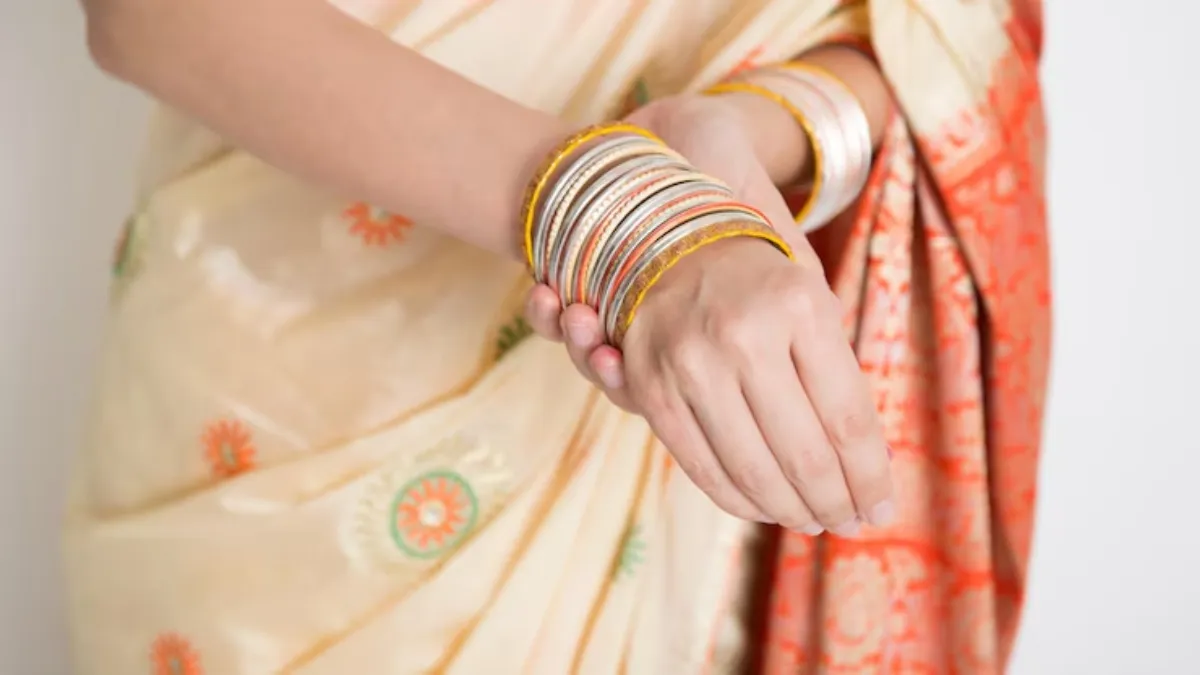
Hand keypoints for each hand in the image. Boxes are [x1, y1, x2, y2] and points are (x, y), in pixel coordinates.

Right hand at [526, 95, 893, 533]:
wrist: (666, 239)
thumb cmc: (757, 282)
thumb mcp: (812, 307)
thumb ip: (838, 379)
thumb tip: (868, 470)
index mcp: (799, 306)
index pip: (848, 420)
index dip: (869, 476)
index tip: (882, 507)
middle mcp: (742, 334)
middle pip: (805, 456)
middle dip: (835, 503)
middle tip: (850, 523)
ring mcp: (690, 362)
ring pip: (752, 471)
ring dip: (790, 511)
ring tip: (814, 522)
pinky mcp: (650, 386)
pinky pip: (700, 466)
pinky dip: (738, 500)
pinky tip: (765, 508)